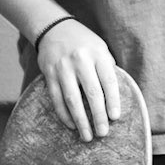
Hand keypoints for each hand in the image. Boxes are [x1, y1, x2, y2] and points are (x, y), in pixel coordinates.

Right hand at [37, 19, 122, 142]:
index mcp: (98, 54)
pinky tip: (71, 125)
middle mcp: (80, 60)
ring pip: (73, 99)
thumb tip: (114, 96)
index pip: (108, 81)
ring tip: (87, 136)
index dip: (113, 100)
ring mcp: (63, 67)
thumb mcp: (100, 48)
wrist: (54, 28)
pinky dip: (64, 114)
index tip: (115, 117)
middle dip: (98, 116)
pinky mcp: (49, 73)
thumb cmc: (84, 43)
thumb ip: (107, 68)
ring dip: (81, 121)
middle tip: (103, 133)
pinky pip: (57, 98)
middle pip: (92, 93)